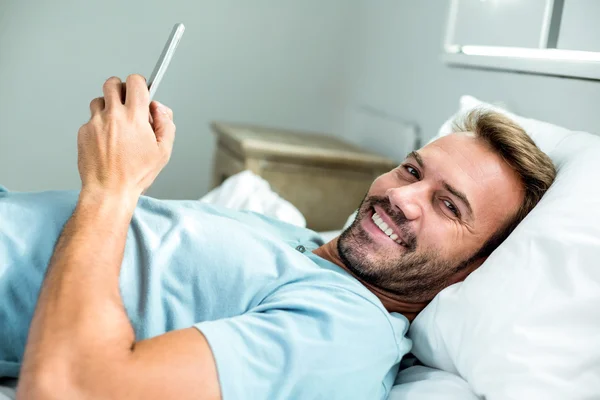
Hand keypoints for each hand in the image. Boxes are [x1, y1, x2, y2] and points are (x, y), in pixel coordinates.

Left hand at [77, 74, 174, 199]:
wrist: (109, 190)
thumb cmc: (136, 174)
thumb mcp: (163, 151)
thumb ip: (166, 124)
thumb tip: (158, 107)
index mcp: (135, 117)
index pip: (135, 82)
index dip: (140, 84)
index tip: (141, 92)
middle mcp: (113, 116)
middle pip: (112, 83)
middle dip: (121, 88)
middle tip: (126, 101)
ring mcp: (95, 123)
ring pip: (99, 100)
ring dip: (108, 106)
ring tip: (116, 124)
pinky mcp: (83, 132)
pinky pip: (91, 119)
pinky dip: (99, 125)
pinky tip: (107, 141)